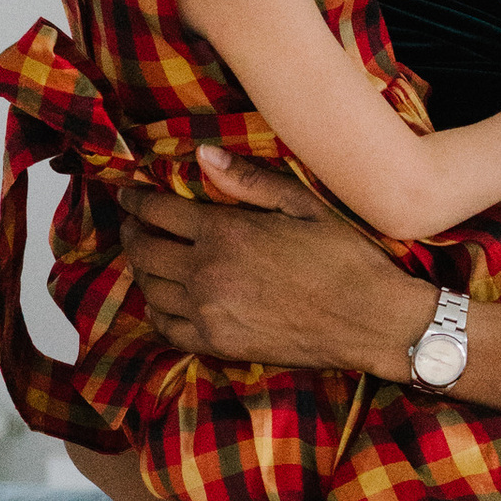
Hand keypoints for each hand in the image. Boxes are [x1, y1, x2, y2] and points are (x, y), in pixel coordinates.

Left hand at [123, 150, 432, 379]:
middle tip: (133, 223)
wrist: (373, 320)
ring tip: (148, 258)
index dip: (135, 198)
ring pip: (149, 288)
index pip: (157, 210)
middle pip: (143, 249)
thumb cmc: (346, 258)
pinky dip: (157, 310)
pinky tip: (165, 300)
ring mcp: (208, 312)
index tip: (127, 192)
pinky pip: (166, 327)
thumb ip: (250, 180)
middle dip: (131, 231)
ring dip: (141, 269)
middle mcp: (207, 271)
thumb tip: (202, 156)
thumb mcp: (304, 205)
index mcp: (225, 231)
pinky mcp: (218, 344)